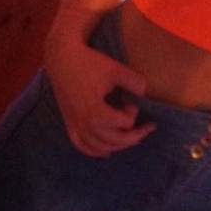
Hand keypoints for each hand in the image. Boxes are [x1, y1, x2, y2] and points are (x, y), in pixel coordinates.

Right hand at [45, 37, 155, 157]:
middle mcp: (85, 124)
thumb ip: (135, 83)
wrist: (62, 59)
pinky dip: (95, 151)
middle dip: (135, 135)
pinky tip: (106, 152)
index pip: (125, 122)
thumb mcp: (116, 69)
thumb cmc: (89, 63)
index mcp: (97, 113)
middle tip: (149, 127)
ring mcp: (75, 126)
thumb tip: (144, 94)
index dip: (133, 111)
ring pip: (101, 147)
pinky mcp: (69, 124)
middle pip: (116, 140)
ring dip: (119, 145)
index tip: (130, 99)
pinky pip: (82, 146)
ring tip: (132, 138)